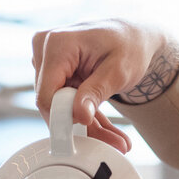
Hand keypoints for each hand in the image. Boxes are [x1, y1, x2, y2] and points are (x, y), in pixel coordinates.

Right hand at [31, 19, 169, 151]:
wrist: (133, 35)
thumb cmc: (129, 45)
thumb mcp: (118, 70)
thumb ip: (96, 92)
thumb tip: (78, 116)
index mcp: (58, 44)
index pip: (46, 96)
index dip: (64, 119)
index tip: (88, 135)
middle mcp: (45, 49)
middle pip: (52, 103)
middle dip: (80, 126)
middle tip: (114, 143)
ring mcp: (46, 59)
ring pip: (59, 105)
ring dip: (87, 124)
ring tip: (116, 139)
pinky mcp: (53, 70)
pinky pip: (64, 100)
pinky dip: (85, 114)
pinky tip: (107, 130)